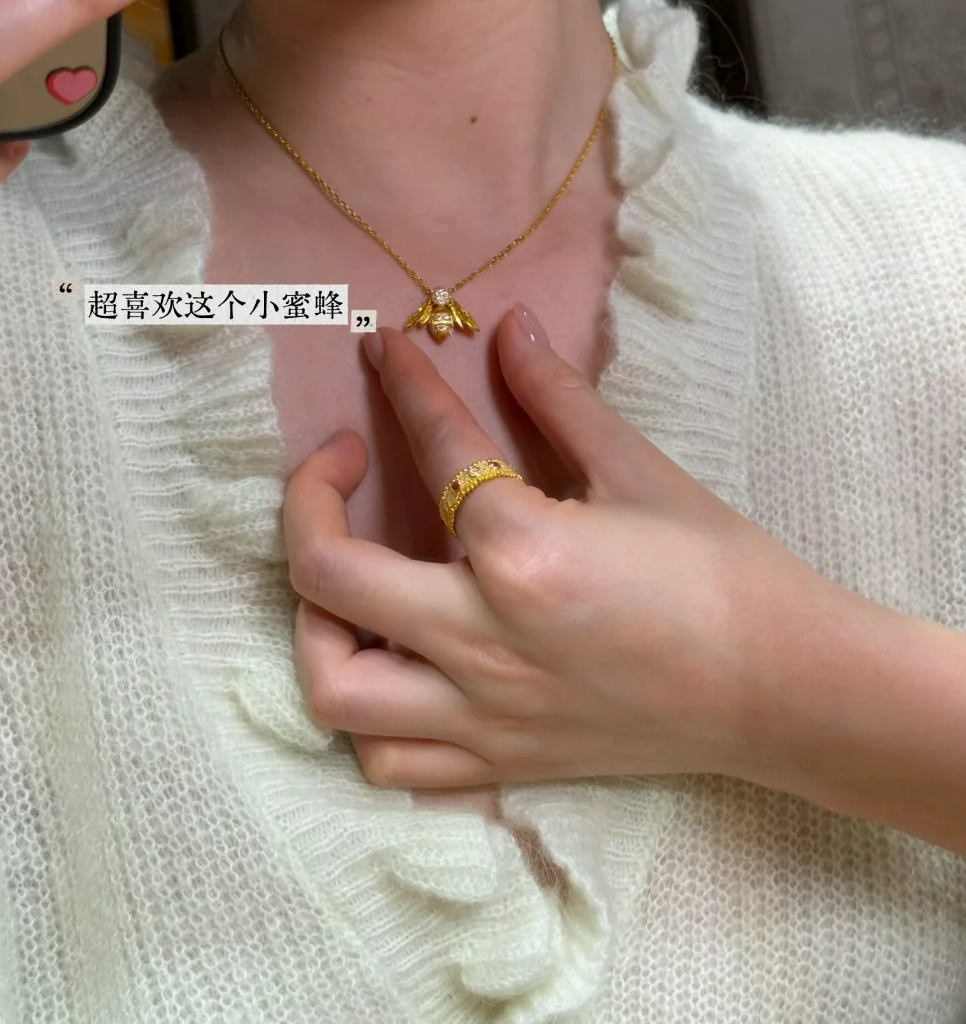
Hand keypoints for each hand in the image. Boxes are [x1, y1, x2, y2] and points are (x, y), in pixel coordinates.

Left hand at [285, 307, 840, 791]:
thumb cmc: (724, 572)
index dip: (403, 383)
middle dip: (305, 501)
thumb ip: (559, 397)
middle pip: (326, 573)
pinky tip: (391, 667)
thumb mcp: (639, 471)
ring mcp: (485, 714)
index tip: (383, 350)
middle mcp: (483, 641)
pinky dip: (367, 720)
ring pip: (334, 691)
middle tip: (337, 465)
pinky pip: (393, 762)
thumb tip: (508, 327)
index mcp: (522, 552)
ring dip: (314, 626)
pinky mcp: (501, 763)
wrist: (787, 689)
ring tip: (345, 583)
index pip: (434, 447)